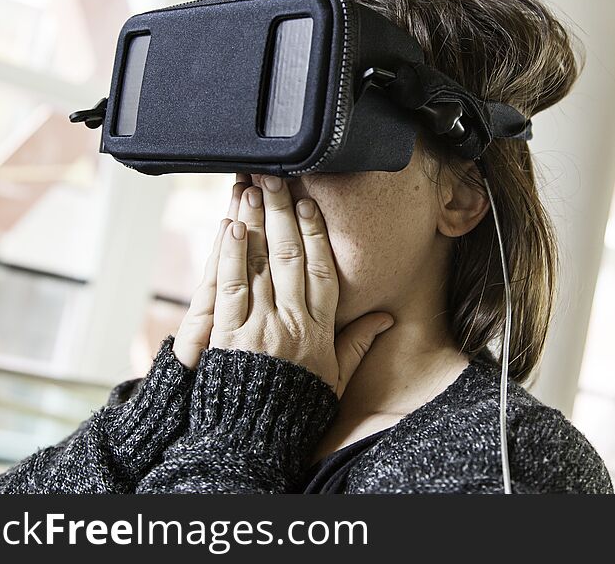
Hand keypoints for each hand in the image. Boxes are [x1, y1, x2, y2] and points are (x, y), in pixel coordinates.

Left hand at [174, 173, 393, 397]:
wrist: (254, 436)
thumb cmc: (294, 406)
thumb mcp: (336, 378)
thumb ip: (358, 343)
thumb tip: (386, 317)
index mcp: (319, 328)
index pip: (322, 269)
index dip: (317, 232)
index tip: (310, 202)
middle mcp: (291, 320)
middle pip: (291, 255)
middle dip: (283, 212)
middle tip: (276, 177)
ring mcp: (259, 325)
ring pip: (261, 264)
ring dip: (256, 223)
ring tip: (251, 188)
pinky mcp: (228, 334)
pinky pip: (230, 288)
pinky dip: (230, 256)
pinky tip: (230, 228)